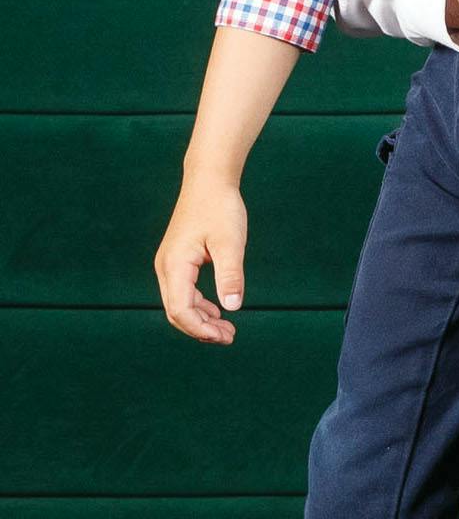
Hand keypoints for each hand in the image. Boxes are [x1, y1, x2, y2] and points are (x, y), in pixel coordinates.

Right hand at [155, 178, 249, 344]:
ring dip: (201, 319)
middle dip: (201, 329)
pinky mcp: (178, 261)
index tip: (224, 336)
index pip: (180, 309)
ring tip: (227, 330)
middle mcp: (166, 268)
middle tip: (230, 337)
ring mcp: (170, 265)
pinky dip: (200, 306)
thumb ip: (230, 275)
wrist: (209, 180)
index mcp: (174, 266)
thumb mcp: (230, 242)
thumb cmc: (220, 207)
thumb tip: (233, 307)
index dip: (200, 329)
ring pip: (180, 303)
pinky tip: (218, 312)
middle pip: (177, 311)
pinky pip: (184, 292)